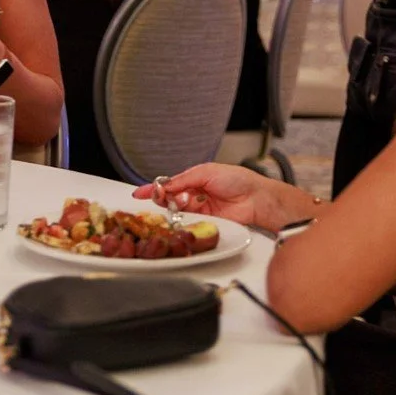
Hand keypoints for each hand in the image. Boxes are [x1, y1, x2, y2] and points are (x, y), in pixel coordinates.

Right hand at [132, 162, 318, 231]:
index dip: (154, 188)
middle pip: (170, 198)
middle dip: (163, 197)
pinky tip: (183, 212)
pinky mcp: (206, 221)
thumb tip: (166, 185)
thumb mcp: (206, 172)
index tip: (139, 193)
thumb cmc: (237, 179)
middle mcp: (195, 194)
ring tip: (181, 201)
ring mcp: (200, 208)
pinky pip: (189, 221)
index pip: (169, 183)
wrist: (256, 198)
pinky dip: (183, 217)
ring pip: (177, 210)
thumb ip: (183, 179)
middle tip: (160, 197)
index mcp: (194, 178)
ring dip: (175, 206)